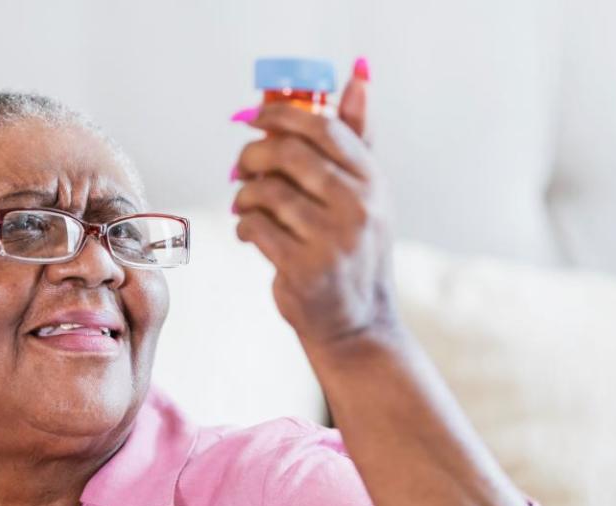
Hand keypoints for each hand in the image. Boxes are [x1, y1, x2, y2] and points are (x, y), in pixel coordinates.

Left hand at [231, 61, 396, 350]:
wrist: (356, 322)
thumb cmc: (352, 249)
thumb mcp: (366, 194)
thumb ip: (357, 137)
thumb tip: (357, 74)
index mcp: (373, 181)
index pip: (324, 128)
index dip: (282, 115)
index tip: (256, 117)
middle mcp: (359, 207)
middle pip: (288, 154)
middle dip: (253, 154)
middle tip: (241, 165)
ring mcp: (332, 239)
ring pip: (266, 191)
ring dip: (245, 196)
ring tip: (246, 206)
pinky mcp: (303, 268)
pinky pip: (255, 226)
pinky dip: (244, 225)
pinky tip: (250, 231)